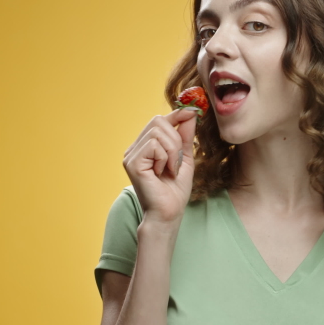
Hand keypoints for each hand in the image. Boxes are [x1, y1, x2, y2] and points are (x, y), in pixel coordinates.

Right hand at [122, 108, 198, 223]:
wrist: (168, 213)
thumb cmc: (175, 190)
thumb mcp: (184, 158)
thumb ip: (185, 136)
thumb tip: (189, 111)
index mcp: (145, 146)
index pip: (159, 120)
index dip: (176, 114)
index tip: (192, 111)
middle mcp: (135, 148)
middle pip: (158, 121)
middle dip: (176, 139)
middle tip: (177, 161)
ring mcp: (131, 155)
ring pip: (158, 132)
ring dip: (172, 151)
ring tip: (171, 169)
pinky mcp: (132, 162)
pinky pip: (154, 145)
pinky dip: (165, 158)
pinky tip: (163, 173)